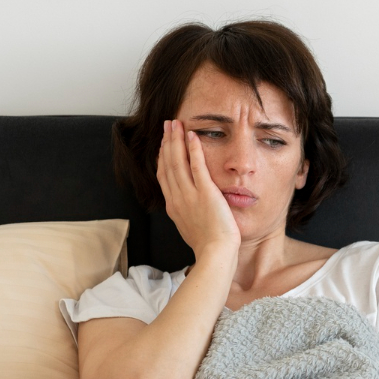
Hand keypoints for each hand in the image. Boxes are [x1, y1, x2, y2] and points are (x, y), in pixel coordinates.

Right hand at [156, 119, 239, 259]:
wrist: (215, 254)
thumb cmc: (209, 247)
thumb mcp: (192, 229)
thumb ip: (189, 215)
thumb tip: (189, 211)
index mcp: (174, 207)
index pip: (164, 176)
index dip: (163, 157)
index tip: (163, 144)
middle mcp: (178, 198)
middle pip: (168, 164)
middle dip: (167, 142)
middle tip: (166, 124)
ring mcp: (189, 195)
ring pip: (178, 162)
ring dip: (176, 140)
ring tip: (175, 123)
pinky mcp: (205, 193)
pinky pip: (196, 166)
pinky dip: (193, 149)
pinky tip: (192, 135)